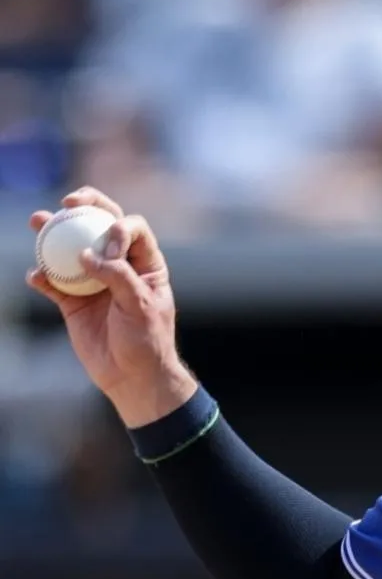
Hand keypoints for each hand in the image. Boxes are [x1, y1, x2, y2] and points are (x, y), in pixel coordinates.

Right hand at [25, 186, 196, 427]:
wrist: (132, 377)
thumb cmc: (147, 341)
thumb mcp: (141, 307)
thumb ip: (118, 277)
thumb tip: (86, 253)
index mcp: (146, 264)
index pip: (132, 229)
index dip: (119, 226)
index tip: (109, 245)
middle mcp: (119, 266)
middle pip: (100, 225)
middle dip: (86, 206)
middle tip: (69, 201)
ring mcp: (94, 282)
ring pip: (70, 249)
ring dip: (52, 233)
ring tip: (37, 220)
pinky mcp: (72, 301)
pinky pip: (53, 282)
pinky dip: (42, 276)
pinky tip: (36, 276)